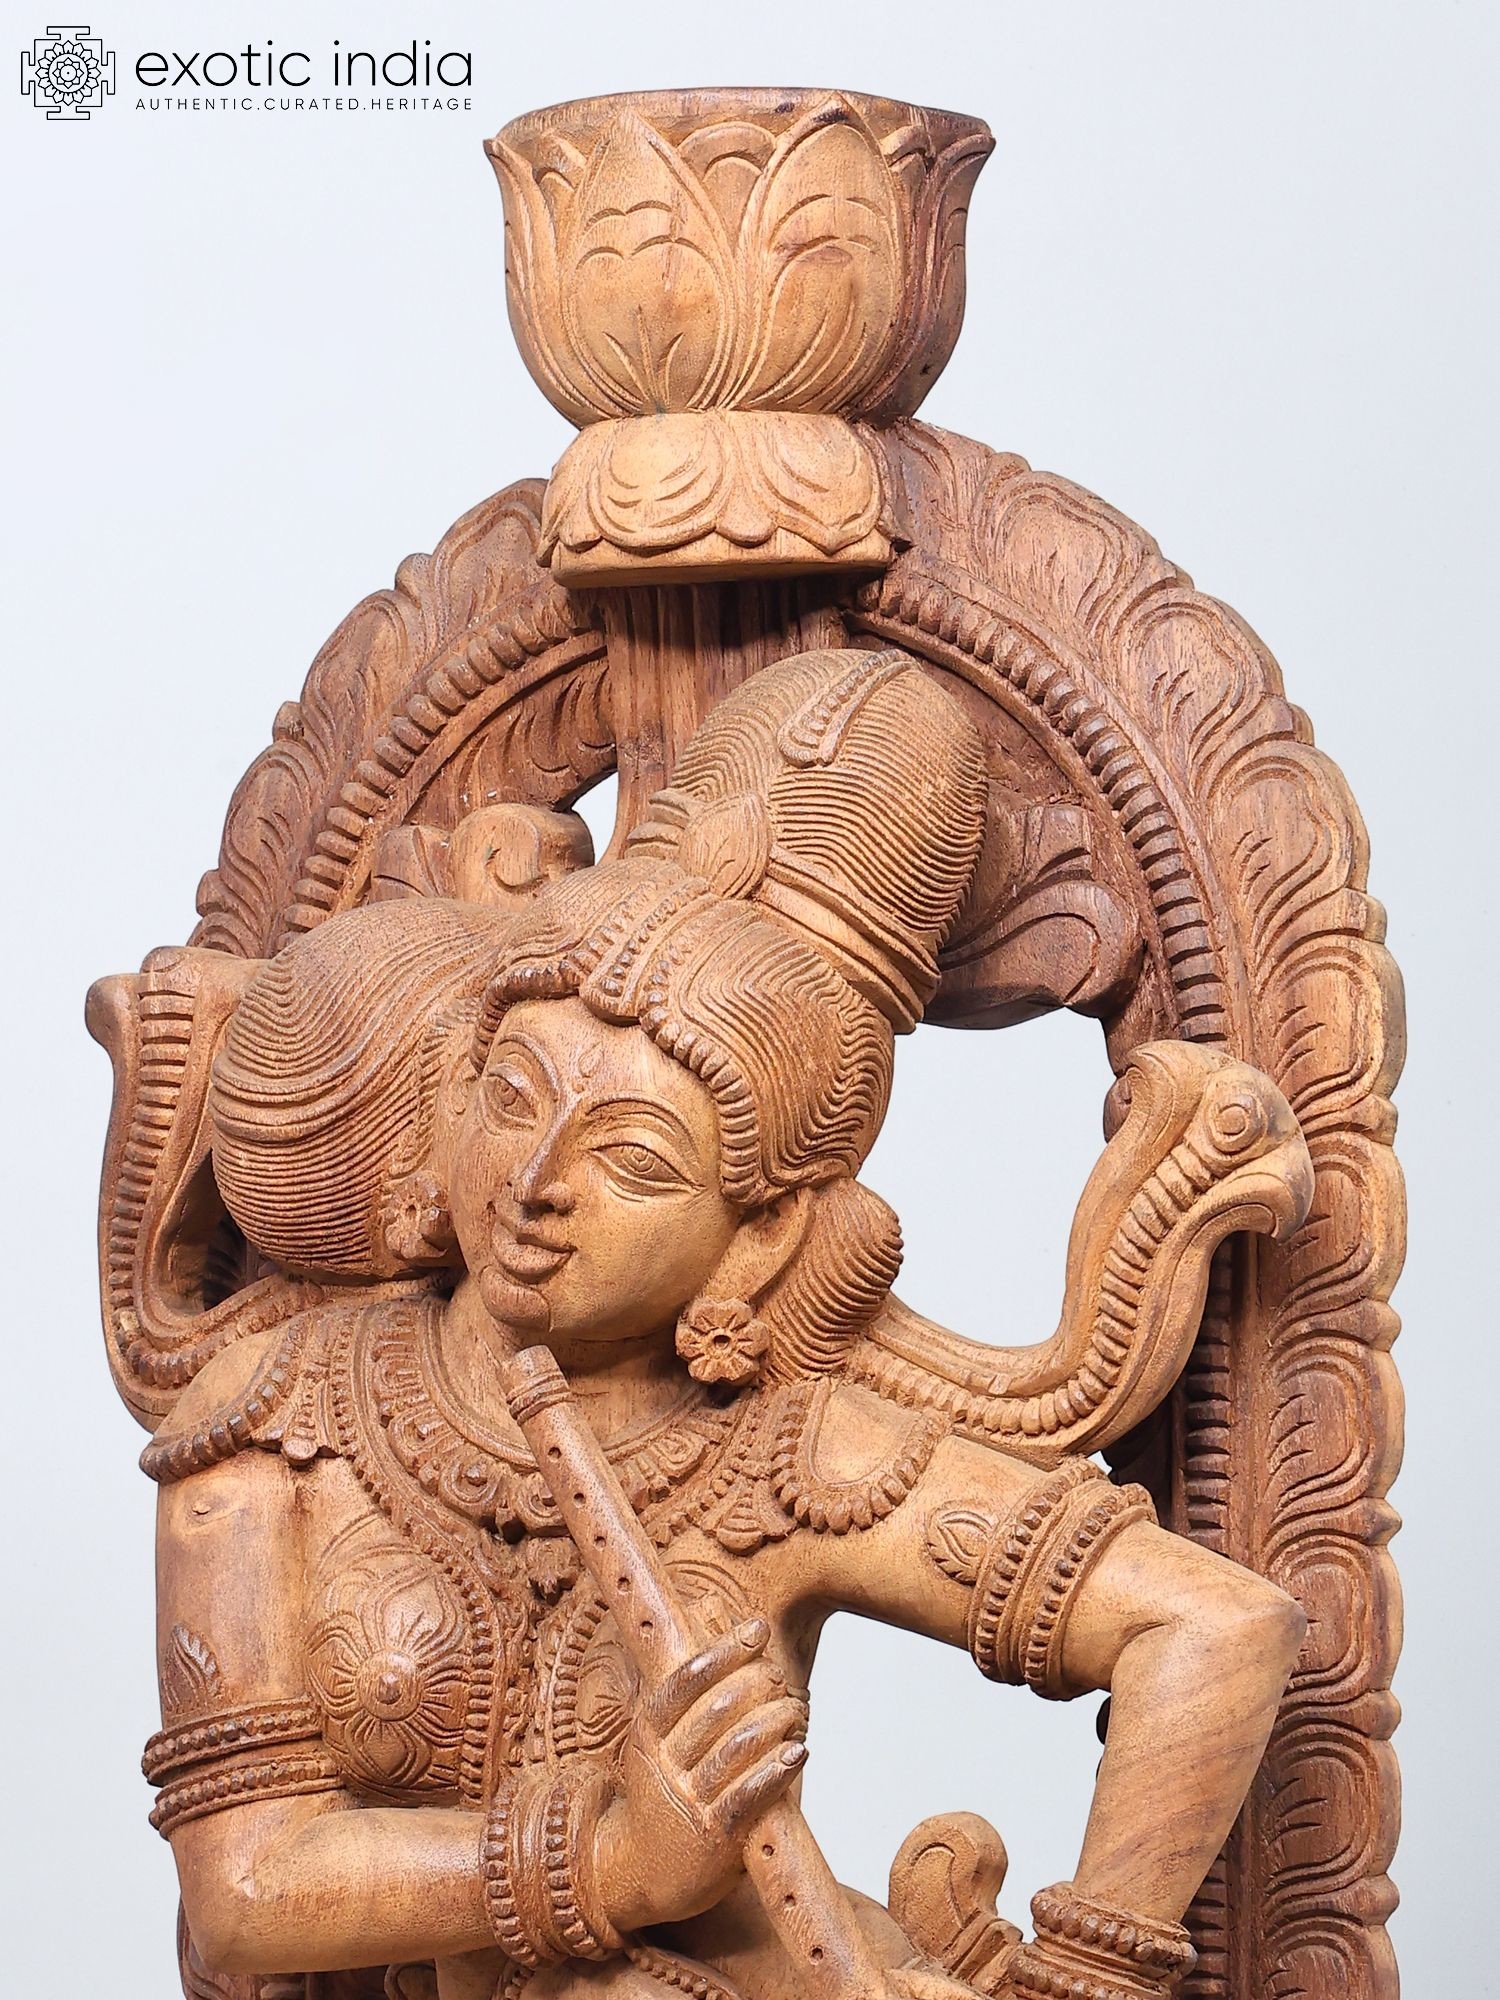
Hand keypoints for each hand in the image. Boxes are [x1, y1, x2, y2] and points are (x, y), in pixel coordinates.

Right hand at [593, 1617, 808, 1930]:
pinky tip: (798, 1751)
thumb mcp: (660, 1743)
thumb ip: (690, 1700)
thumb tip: (737, 1639)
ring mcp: (690, 1801)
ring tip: (795, 1709)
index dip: (724, 1650)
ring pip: (737, 1748)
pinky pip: (750, 1795)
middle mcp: (665, 1764)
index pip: (685, 1680)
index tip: (756, 1628)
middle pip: (715, 1709)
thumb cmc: (666, 1791)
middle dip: (755, 1682)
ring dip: (775, 1720)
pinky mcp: (716, 1837)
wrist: (646, 1871)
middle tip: (777, 1674)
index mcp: (649, 1732)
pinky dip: (777, 1769)